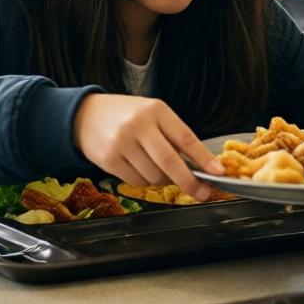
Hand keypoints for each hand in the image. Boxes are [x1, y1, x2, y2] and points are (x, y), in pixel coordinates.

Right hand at [72, 94, 224, 200]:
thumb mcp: (151, 114)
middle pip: (170, 161)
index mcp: (155, 110)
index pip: (185, 138)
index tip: (218, 172)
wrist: (84, 115)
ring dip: (164, 180)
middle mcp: (138, 125)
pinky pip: (137, 182)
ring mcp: (122, 143)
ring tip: (158, 168)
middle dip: (190, 182)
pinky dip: (145, 181)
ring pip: (154, 176)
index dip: (204, 158)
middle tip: (203, 193)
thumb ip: (172, 135)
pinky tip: (140, 168)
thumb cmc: (125, 115)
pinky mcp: (109, 160)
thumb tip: (198, 166)